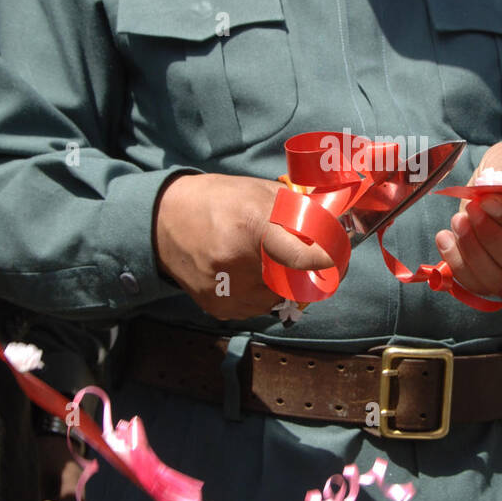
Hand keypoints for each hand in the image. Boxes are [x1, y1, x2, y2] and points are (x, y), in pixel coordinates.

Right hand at [153, 173, 331, 319]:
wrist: (164, 222)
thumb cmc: (219, 201)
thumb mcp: (261, 192)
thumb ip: (300, 211)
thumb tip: (334, 228)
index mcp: (252, 224)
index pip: (307, 257)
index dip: (329, 260)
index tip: (337, 257)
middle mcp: (238, 261)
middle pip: (298, 281)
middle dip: (308, 271)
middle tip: (306, 258)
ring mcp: (227, 290)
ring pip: (280, 298)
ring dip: (283, 282)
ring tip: (263, 259)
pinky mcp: (220, 308)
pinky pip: (259, 307)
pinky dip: (262, 292)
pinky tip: (245, 271)